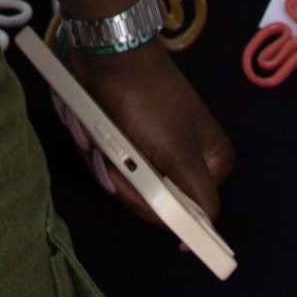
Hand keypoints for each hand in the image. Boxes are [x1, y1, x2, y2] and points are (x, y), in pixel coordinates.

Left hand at [57, 39, 233, 223]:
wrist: (109, 51)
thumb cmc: (148, 101)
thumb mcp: (178, 153)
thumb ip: (195, 199)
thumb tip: (201, 245)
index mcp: (210, 162)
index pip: (186, 215)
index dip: (153, 207)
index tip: (130, 186)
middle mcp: (185, 160)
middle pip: (149, 202)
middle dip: (121, 179)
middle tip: (107, 156)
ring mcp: (153, 150)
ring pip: (123, 184)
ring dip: (101, 161)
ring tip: (94, 134)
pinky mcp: (126, 140)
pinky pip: (107, 164)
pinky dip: (93, 148)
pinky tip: (87, 127)